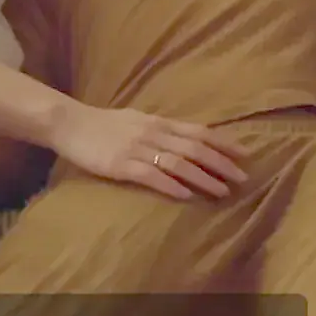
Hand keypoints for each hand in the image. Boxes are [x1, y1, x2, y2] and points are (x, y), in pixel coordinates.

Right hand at [50, 103, 250, 200]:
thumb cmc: (102, 124)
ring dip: (203, 178)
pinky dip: (171, 185)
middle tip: (242, 178)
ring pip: (179, 163)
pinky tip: (186, 195)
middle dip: (222, 164)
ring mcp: (137, 149)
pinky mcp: (121, 165)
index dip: (223, 143)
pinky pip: (151, 176)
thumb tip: (186, 139)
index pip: (198, 131)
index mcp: (158, 122)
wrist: (69, 124)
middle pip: (195, 148)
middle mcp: (153, 133)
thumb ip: (161, 130)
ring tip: (222, 191)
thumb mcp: (136, 120)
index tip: (245, 155)